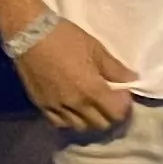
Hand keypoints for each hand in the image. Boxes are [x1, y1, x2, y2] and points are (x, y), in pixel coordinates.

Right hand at [14, 18, 134, 132]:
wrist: (31, 35)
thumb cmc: (66, 38)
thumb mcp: (96, 49)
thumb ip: (115, 69)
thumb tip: (131, 81)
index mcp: (91, 90)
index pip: (116, 113)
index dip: (124, 106)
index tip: (123, 95)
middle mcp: (75, 105)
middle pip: (101, 124)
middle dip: (110, 114)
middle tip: (110, 100)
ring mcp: (57, 108)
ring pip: (80, 127)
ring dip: (90, 119)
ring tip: (91, 105)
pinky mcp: (42, 107)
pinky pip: (60, 124)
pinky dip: (70, 120)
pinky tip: (73, 108)